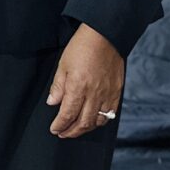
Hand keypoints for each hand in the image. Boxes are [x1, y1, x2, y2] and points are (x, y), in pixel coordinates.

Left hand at [46, 22, 123, 137]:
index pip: (67, 114)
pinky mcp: (117, 91)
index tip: (54, 129)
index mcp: (78, 87)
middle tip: (63, 133)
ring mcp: (107, 93)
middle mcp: (94, 94)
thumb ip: (58, 87)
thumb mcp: (63, 65)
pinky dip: (101, 121)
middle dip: (71, 131)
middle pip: (83, 122)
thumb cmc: (82, 47)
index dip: (60, 125)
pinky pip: (110, 113)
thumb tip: (52, 103)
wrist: (106, 35)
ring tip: (76, 129)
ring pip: (97, 121)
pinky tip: (94, 120)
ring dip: (86, 128)